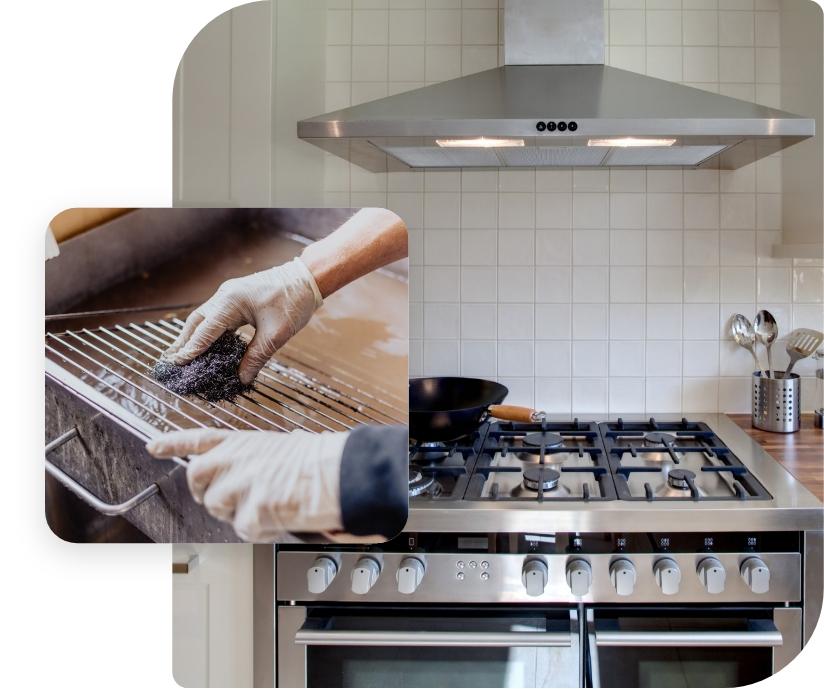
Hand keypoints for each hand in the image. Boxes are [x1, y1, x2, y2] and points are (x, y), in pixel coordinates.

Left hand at [147, 428, 348, 540]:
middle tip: (229, 499)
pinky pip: (243, 528)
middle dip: (207, 492)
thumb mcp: (281, 447)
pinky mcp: (248, 511)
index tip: (153, 445)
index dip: (173, 443)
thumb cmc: (319, 460)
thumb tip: (253, 475)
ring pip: (217, 507)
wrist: (338, 473)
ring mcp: (238, 484)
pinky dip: (261, 528)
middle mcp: (234, 458)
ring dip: (237, 512)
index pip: (199, 438)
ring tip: (267, 505)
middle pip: (196, 478)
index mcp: (243, 440)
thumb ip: (256, 458)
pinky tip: (280, 515)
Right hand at [164, 257, 322, 383]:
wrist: (307, 279)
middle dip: (184, 342)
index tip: (177, 364)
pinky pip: (216, 316)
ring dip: (193, 336)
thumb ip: (257, 356)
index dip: (191, 349)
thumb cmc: (294, 302)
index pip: (205, 330)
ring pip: (204, 318)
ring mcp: (229, 295)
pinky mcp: (236, 298)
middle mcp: (225, 295)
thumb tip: (242, 378)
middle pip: (197, 322)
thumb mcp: (277, 334)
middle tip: (172, 362)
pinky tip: (207, 345)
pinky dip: (207, 331)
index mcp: (232, 301)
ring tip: (183, 356)